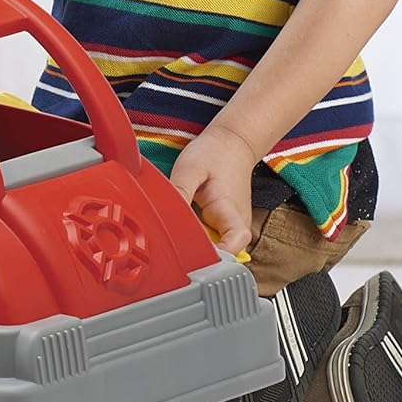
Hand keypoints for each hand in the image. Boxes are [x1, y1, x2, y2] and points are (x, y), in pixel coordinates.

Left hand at [168, 123, 257, 255]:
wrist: (232, 143)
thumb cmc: (215, 154)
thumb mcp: (190, 169)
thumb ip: (179, 193)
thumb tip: (165, 218)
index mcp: (231, 214)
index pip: (231, 250)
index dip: (210, 258)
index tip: (188, 255)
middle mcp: (236, 226)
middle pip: (219, 256)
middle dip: (194, 254)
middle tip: (171, 243)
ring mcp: (231, 227)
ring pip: (212, 249)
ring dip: (193, 245)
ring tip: (176, 230)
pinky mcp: (224, 225)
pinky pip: (209, 240)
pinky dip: (195, 236)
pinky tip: (182, 225)